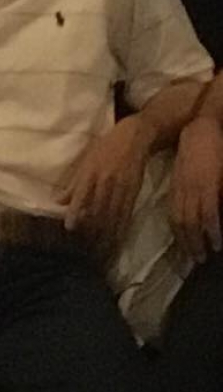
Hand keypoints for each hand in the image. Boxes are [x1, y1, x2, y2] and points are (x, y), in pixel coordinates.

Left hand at [57, 115, 151, 243]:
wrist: (134, 137)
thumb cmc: (105, 148)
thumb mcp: (85, 161)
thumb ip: (73, 183)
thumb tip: (58, 201)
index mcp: (90, 173)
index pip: (81, 196)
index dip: (75, 212)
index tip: (70, 227)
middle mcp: (105, 181)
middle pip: (97, 209)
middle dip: (90, 227)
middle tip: (84, 243)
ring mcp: (121, 187)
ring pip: (112, 213)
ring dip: (105, 231)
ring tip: (98, 246)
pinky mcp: (133, 191)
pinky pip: (126, 212)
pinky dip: (120, 226)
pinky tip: (117, 237)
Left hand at [170, 116, 222, 261]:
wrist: (200, 130)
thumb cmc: (195, 150)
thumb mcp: (186, 174)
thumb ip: (186, 192)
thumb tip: (192, 211)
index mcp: (177, 190)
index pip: (174, 219)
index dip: (178, 237)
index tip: (183, 254)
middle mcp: (182, 193)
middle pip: (181, 225)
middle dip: (187, 245)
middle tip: (193, 261)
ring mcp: (195, 190)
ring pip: (193, 222)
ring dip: (198, 241)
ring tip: (203, 257)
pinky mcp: (208, 185)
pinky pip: (209, 212)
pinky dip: (212, 229)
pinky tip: (217, 240)